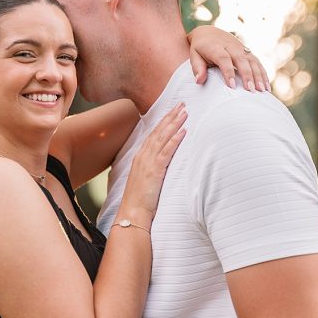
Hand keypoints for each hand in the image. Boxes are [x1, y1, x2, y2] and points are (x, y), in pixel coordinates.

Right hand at [121, 102, 186, 221]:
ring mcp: (148, 162)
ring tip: (185, 113)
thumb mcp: (144, 180)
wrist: (132, 212)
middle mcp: (142, 156)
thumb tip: (160, 163)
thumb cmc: (139, 200)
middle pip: (158, 131)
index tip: (173, 111)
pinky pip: (166, 151)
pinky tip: (183, 131)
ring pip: (162, 138)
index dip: (163, 122)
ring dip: (174, 124)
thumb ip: (151, 168)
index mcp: (139, 157)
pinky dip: (175, 140)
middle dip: (170, 117)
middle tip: (182, 104)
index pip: (153, 134)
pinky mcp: (155, 170)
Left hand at [187, 25, 269, 90]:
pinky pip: (257, 62)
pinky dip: (263, 73)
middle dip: (247, 75)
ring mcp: (241, 48)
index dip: (228, 72)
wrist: (208, 33)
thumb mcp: (194, 56)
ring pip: (252, 61)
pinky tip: (266, 86)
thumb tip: (199, 81)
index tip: (232, 86)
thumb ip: (197, 68)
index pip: (224, 59)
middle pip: (241, 60)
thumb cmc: (199, 48)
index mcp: (216, 47)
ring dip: (259, 75)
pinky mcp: (247, 52)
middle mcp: (231, 46)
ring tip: (262, 90)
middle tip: (251, 90)